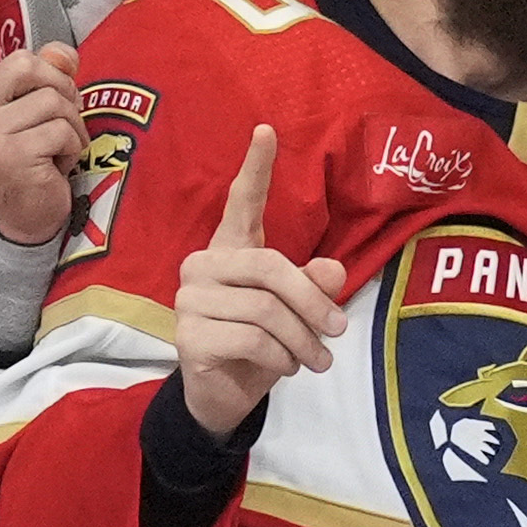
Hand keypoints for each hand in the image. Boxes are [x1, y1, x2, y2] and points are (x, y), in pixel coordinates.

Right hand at [0, 0, 88, 248]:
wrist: (22, 216)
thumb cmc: (32, 155)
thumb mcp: (38, 110)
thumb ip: (48, 75)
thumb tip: (61, 53)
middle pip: (33, 64)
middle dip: (63, 92)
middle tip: (56, 124)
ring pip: (54, 99)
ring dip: (72, 126)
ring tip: (55, 149)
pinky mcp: (7, 152)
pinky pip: (62, 130)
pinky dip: (72, 149)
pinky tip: (54, 167)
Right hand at [169, 128, 357, 438]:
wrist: (224, 396)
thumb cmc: (262, 345)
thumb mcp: (297, 313)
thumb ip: (314, 286)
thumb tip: (331, 271)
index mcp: (231, 249)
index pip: (241, 203)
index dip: (255, 168)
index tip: (267, 129)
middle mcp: (202, 265)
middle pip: (270, 268)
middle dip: (312, 302)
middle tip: (339, 331)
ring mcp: (189, 300)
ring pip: (265, 310)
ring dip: (302, 340)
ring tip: (315, 359)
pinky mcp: (188, 336)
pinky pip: (252, 339)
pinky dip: (281, 357)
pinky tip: (285, 367)